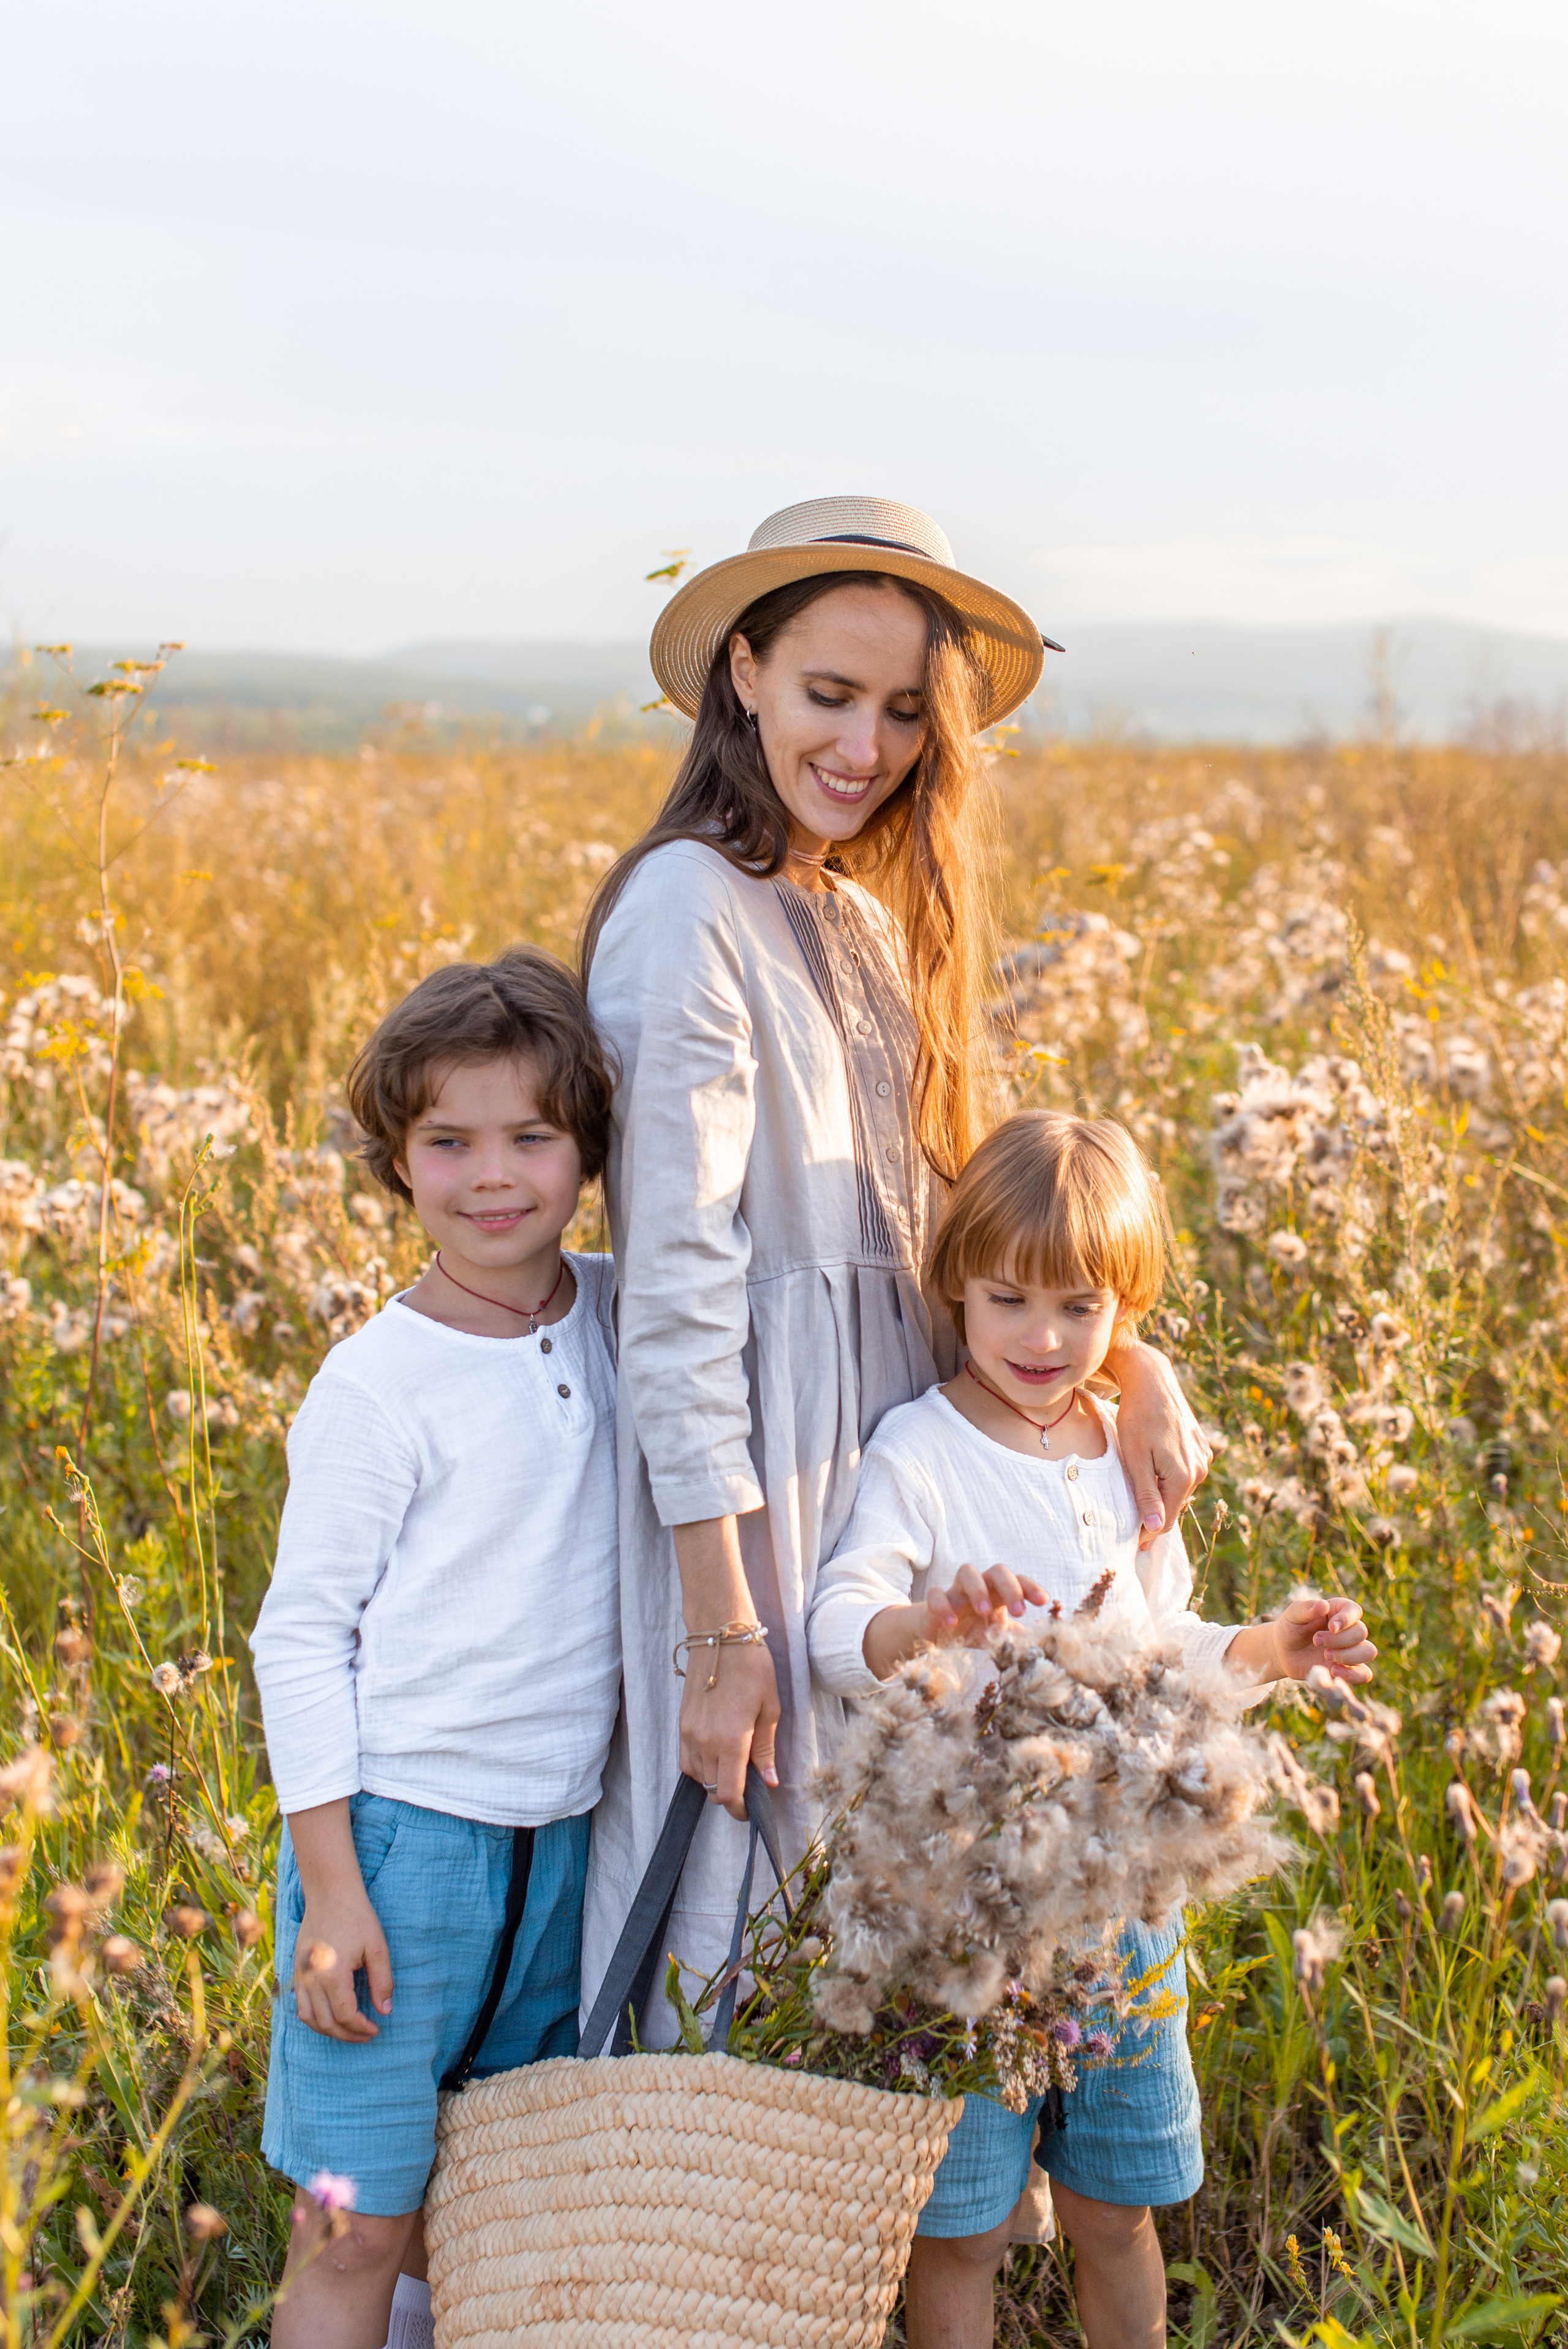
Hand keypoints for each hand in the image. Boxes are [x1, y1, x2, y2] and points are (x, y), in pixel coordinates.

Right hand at [286, 1797, 392, 2041]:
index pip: (345, 2015)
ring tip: (348, 2030)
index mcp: (333, 1974)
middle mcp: (312, 1979)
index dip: (361, 2028)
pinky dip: (313, 2018)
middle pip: (326, 2022)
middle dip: (347, 2034)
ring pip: (309, 2018)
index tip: (376, 2029)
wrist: (330, 1893)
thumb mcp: (378, 1947)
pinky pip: (299, 2005)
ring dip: (329, 2030)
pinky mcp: (295, 1970)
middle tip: (366, 2034)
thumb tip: (385, 2011)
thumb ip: (382, 1981)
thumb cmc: (357, 1917)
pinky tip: (330, 2016)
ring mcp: (300, 1975)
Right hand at [672, 1515, 781, 1818]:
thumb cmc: (753, 1668)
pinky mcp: (681, 1722)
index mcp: (731, 1740)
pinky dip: (699, 1765)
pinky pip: (685, 1758)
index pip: (728, 1792)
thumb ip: (766, 1749)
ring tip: (733, 1767)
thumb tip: (769, 1781)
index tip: (750, 1809)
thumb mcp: (769, 1708)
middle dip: (729, 1793)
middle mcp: (704, 1741)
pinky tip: (715, 1753)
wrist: (720, 1636)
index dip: (739, 1808)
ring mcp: (688, 1732)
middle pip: (711, 1788)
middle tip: (748, 1785)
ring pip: (696, 1775)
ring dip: (713, 1779)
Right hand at [925, 1563, 1047, 1647]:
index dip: (1031, 1587)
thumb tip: (1043, 1645)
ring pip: (967, 1571)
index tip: (1043, 1601)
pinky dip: (943, 1605)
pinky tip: (951, 1623)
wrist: (938, 1635)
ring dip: (978, 1589)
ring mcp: (957, 1591)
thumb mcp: (998, 1635)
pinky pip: (936, 1593)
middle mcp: (980, 1586)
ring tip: (983, 1611)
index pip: (1018, 1581)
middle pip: (997, 1571)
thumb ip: (1017, 1637)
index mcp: (999, 1592)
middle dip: (1010, 1587)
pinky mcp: (935, 1601)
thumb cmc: (974, 1629)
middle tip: (1019, 1611)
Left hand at [1108, 1340, 1211, 1547]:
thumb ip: (1146, 1494)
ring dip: (1163, 1495)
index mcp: (1184, 1476)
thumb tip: (1155, 1527)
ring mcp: (1203, 1457)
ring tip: (1141, 1495)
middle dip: (1155, 1515)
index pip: (1166, 1519)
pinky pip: (1185, 1472)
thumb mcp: (1134, 1459)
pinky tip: (1154, 1469)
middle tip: (1132, 1524)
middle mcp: (1199, 1470)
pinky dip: (1170, 1477)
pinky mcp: (1201, 1446)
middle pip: (1174, 1505)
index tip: (1132, 1544)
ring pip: (1180, 1489)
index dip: (1148, 1534)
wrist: (1152, 1381)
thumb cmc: (1137, 1419)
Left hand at [1270, 1594, 1377, 1685]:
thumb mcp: (1292, 1615)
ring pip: (1368, 1651)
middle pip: (1361, 1632)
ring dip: (1348, 1656)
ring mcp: (1350, 1650)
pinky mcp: (1349, 1669)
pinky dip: (1353, 1674)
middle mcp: (1348, 1630)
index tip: (1331, 1627)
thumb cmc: (1289, 1628)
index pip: (1354, 1610)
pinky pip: (1365, 1673)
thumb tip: (1323, 1605)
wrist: (1283, 1653)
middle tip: (1316, 1641)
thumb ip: (1306, 1609)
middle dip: (1339, 1639)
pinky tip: (1334, 1671)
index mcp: (1337, 1611)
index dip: (1347, 1619)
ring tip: (1326, 1656)